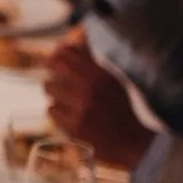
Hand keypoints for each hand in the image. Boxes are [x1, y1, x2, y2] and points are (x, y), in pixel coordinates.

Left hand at [44, 43, 153, 167]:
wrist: (132, 141)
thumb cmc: (119, 107)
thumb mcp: (112, 81)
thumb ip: (92, 63)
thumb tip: (72, 42)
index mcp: (101, 76)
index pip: (67, 53)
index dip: (57, 53)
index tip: (55, 57)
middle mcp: (90, 90)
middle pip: (53, 66)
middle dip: (50, 67)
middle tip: (52, 72)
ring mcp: (81, 109)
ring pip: (49, 88)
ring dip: (54, 91)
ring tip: (64, 97)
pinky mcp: (73, 127)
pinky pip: (51, 109)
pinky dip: (57, 111)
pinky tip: (69, 114)